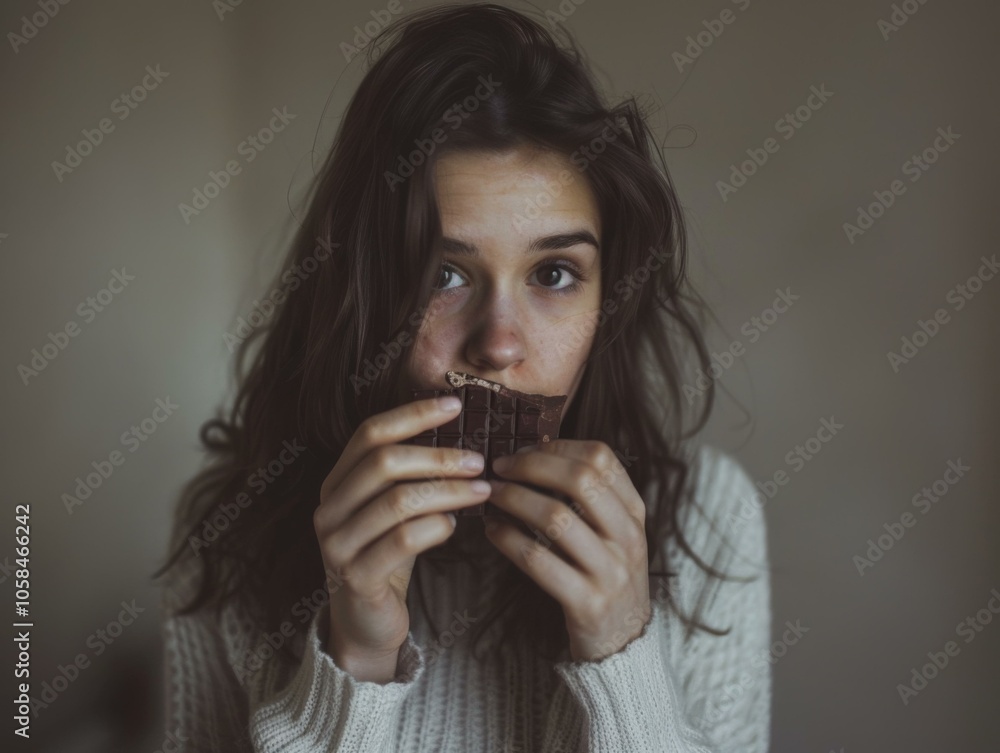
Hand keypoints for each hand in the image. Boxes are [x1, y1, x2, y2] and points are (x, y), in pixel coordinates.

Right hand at [313, 395, 490, 679]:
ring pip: (398, 501)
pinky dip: (436, 527)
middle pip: (384, 463)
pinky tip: (456, 525)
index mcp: (336, 483)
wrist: (367, 623)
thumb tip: (463, 432)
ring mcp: (337, 544)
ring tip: (482, 490)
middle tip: (479, 460)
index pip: (370, 434)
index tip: (455, 406)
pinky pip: (402, 540)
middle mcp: (329, 509)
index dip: (412, 415)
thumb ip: (412, 475)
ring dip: (448, 491)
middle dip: (438, 457)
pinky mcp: (356, 577)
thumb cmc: (388, 556)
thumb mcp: (394, 509)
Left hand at [484, 439, 650, 661]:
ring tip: (491, 495)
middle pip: (580, 479)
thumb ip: (588, 496)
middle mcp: (627, 537)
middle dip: (532, 466)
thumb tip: (535, 452)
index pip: (601, 457)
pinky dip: (508, 540)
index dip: (557, 446)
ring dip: (514, 499)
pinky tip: (492, 531)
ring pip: (556, 517)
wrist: (623, 642)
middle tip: (499, 468)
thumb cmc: (605, 575)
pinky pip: (539, 561)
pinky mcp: (586, 602)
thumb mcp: (613, 532)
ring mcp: (610, 571)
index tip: (524, 450)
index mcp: (634, 512)